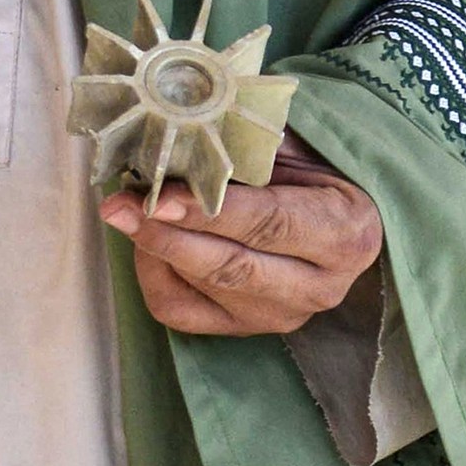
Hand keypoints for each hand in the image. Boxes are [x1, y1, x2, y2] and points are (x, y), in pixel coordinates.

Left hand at [98, 136, 382, 335]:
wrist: (337, 220)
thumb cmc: (316, 175)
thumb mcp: (301, 150)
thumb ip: (252, 148)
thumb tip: (182, 135)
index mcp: (344, 234)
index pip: (268, 225)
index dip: (210, 212)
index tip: (159, 197)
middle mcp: (318, 287)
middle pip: (231, 266)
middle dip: (168, 235)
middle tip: (120, 205)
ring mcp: (281, 317)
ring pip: (202, 289)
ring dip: (156, 248)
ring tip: (128, 209)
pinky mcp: (245, 330)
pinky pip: (182, 312)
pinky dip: (154, 275)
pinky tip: (148, 240)